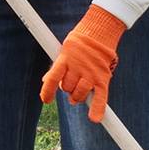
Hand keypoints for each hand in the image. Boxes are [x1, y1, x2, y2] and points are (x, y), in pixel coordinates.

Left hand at [38, 5, 126, 123]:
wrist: (100, 31)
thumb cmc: (79, 43)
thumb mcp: (64, 51)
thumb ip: (57, 67)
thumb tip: (46, 81)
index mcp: (65, 58)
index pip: (52, 78)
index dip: (47, 91)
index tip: (45, 100)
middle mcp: (78, 67)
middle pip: (67, 88)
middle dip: (67, 89)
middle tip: (72, 82)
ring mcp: (91, 73)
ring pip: (79, 94)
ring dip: (77, 96)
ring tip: (80, 90)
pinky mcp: (103, 77)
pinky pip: (100, 96)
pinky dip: (98, 108)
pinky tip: (95, 118)